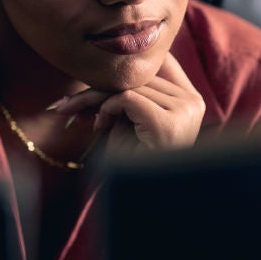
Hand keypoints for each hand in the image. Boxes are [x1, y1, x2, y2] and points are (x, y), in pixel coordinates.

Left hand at [53, 53, 204, 154]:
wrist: (142, 197)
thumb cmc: (133, 162)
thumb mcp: (130, 121)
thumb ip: (125, 94)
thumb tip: (99, 65)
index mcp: (191, 100)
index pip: (161, 61)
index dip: (127, 65)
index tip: (93, 74)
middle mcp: (192, 102)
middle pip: (140, 75)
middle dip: (99, 85)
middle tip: (68, 101)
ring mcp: (184, 110)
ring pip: (129, 85)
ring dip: (96, 100)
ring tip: (83, 116)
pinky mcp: (167, 121)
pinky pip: (126, 98)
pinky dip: (106, 109)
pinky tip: (100, 125)